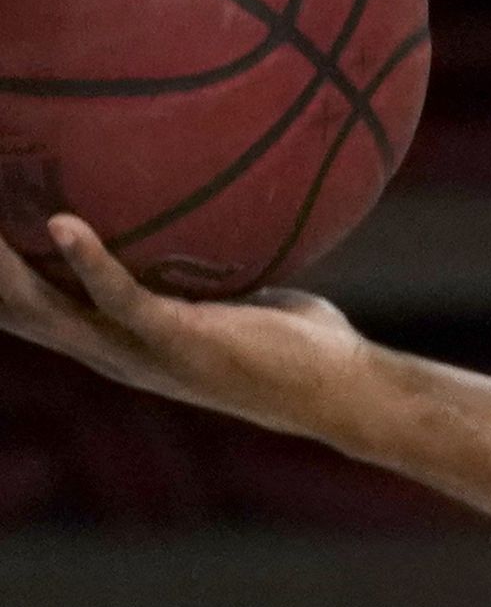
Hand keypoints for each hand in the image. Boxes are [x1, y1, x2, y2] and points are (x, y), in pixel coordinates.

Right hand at [0, 215, 373, 438]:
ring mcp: (142, 353)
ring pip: (50, 310)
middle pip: (20, 313)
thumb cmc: (295, 343)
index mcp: (118, 344)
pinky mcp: (177, 340)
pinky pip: (120, 298)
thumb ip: (198, 269)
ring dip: (8, 267)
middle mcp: (114, 354)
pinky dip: (90, 260)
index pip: (33, 312)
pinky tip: (66, 222)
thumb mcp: (231, 297)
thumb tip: (198, 215)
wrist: (340, 390)